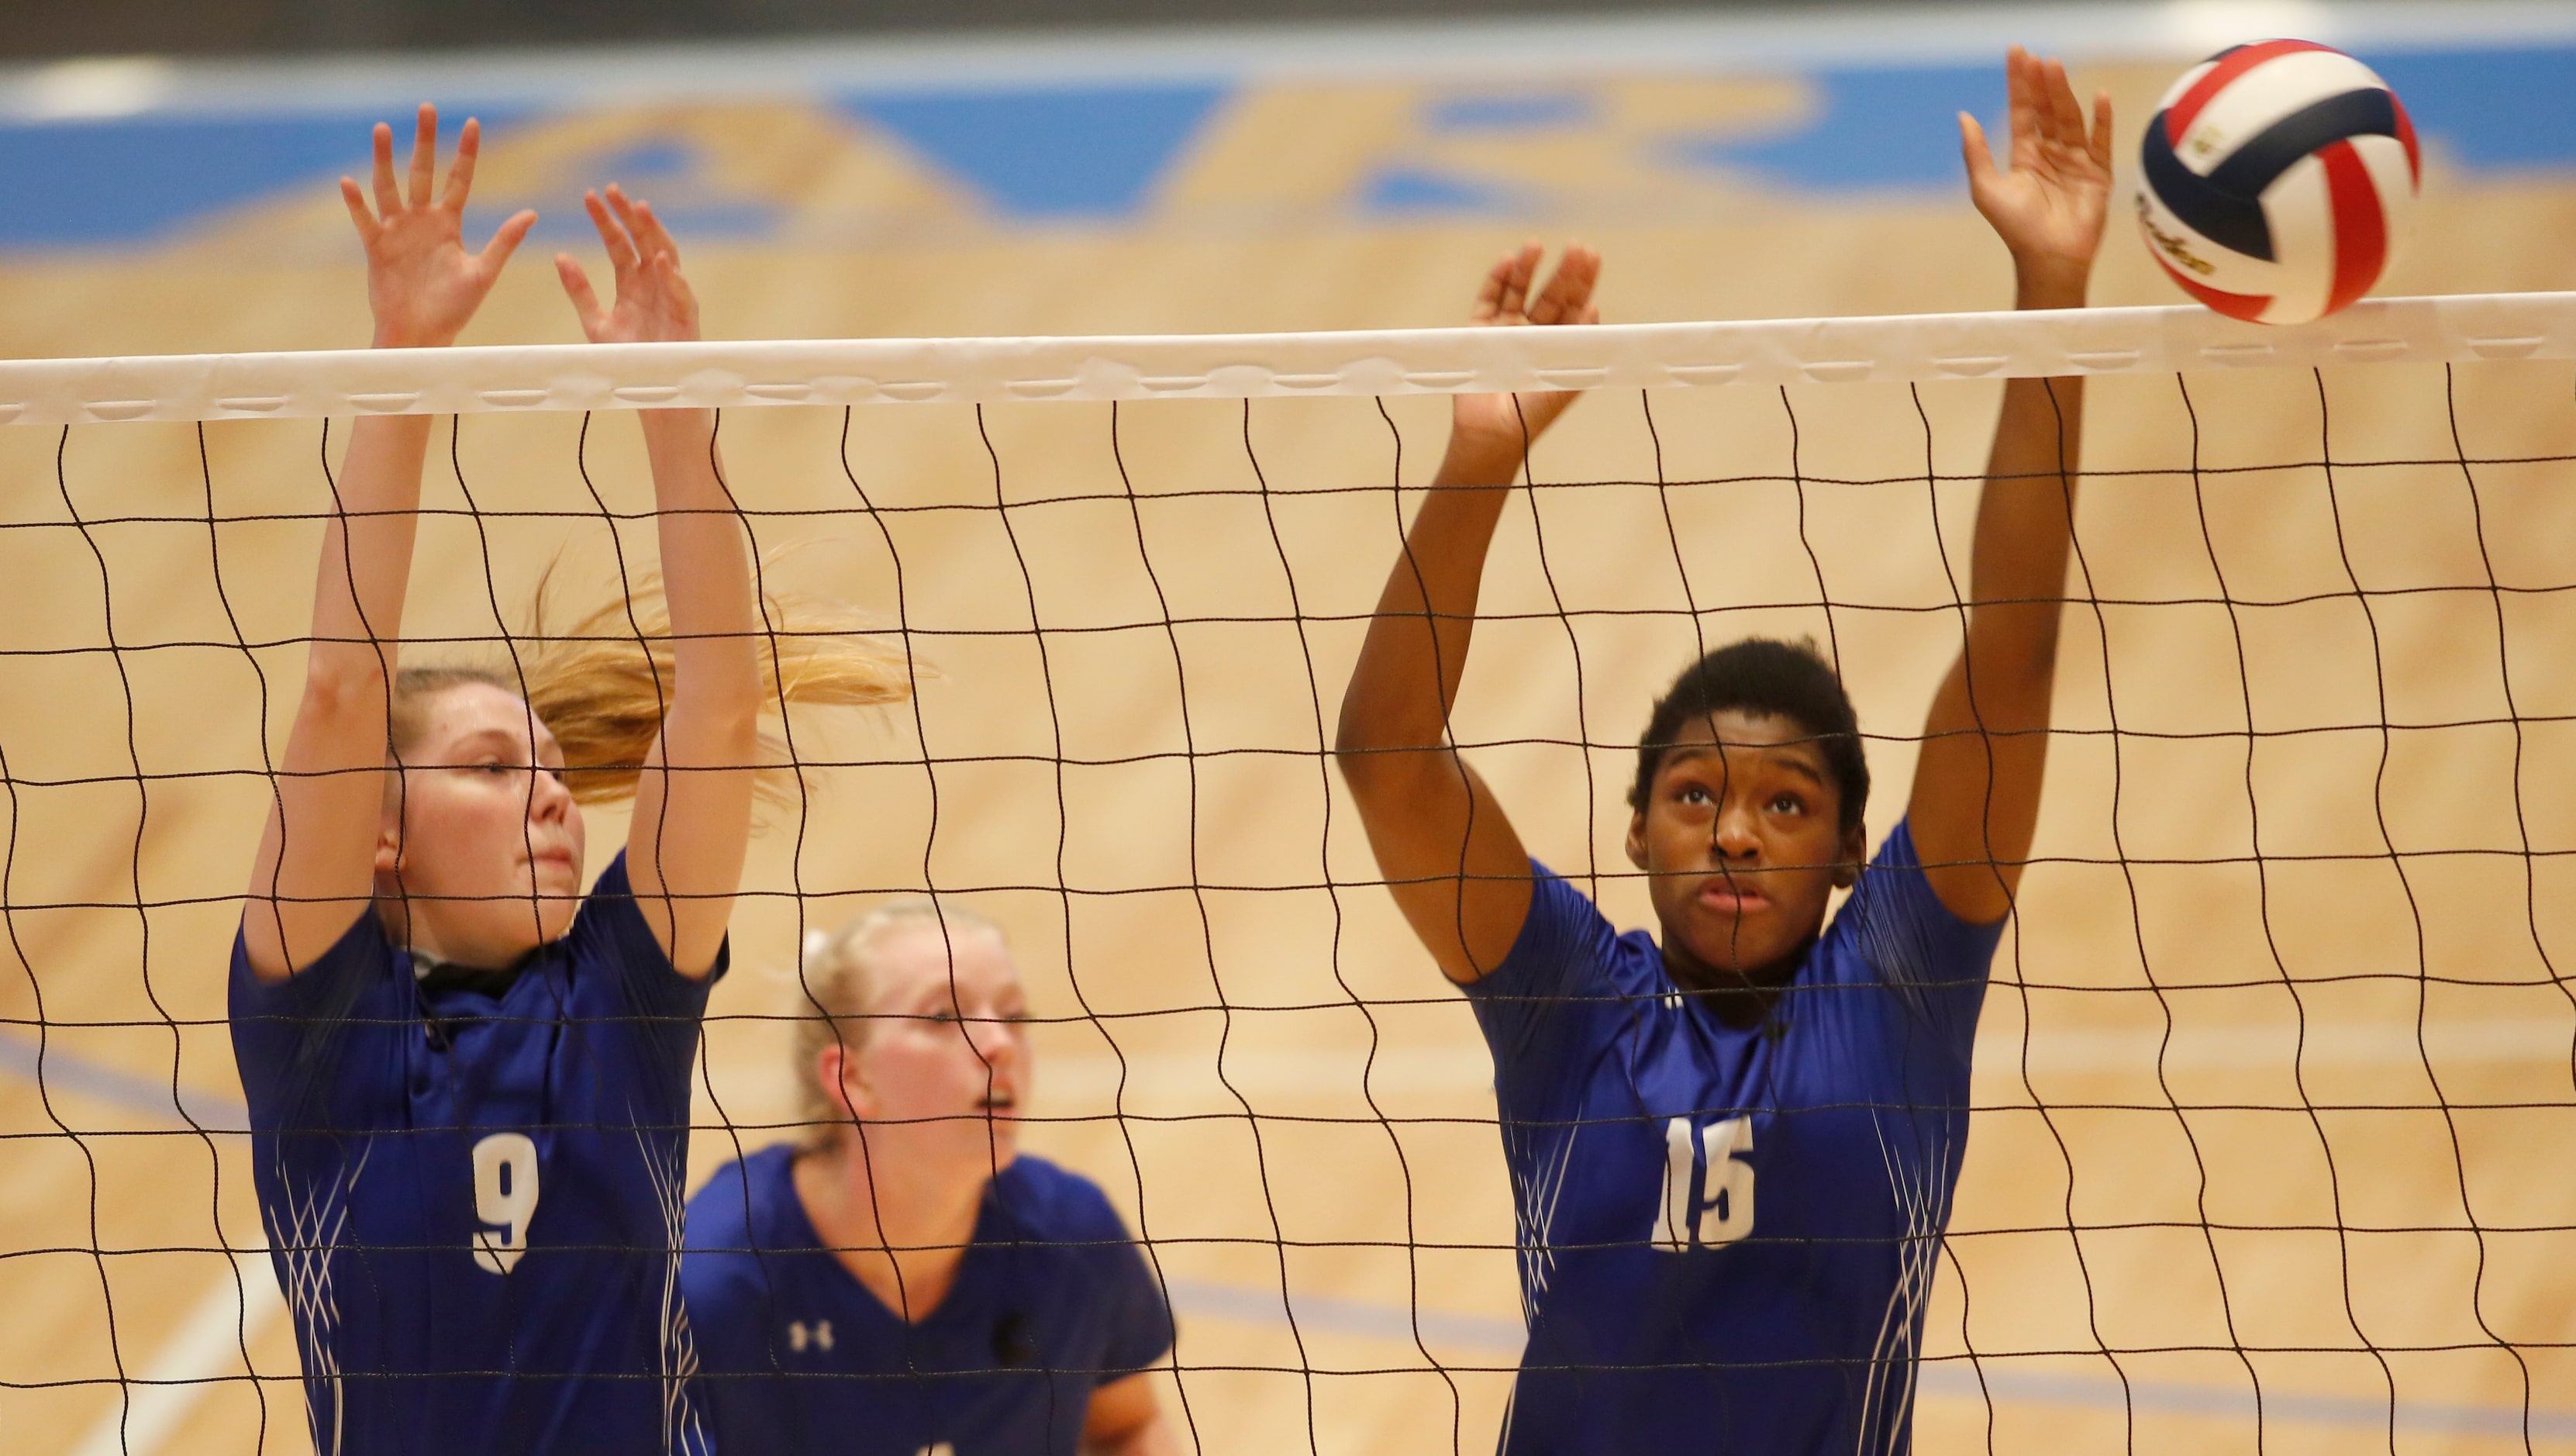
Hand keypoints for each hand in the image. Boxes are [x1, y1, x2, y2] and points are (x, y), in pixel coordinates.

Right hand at [340, 105, 534, 349]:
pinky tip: (348, 181)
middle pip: (423, 172)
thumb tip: (532, 213)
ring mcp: (397, 231)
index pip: (459, 179)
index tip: (472, 123)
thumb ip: (505, 241)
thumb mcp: (484, 273)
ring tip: (383, 129)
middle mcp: (422, 221)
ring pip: (389, 187)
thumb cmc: (454, 309)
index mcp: (449, 224)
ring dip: (385, 159)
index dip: (465, 153)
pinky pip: (365, 221)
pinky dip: (356, 203)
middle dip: (425, 141)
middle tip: (426, 107)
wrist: (423, 336)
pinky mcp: (376, 248)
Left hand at [555, 186, 699, 344]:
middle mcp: (652, 284)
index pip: (618, 243)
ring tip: (641, 209)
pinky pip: (681, 293)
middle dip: (629, 215)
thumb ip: (579, 290)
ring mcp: (671, 297)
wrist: (648, 390)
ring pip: (665, 256)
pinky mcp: (686, 318)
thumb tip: (559, 256)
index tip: (590, 196)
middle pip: (642, 241)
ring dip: (654, 232)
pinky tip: (661, 259)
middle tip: (612, 189)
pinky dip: (673, 276)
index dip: (605, 220)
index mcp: (630, 283)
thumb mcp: (595, 322)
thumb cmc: (626, 359)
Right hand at [1448, 242, 1601, 466]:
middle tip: (1575, 248)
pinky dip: (1497, 279)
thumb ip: (1580, 347)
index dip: (1583, 282)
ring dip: (1528, 268)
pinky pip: (1488, 298)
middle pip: (1549, 293)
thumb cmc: (1534, 412)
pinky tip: (1508, 260)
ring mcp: (1505, 328)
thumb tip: (1594, 309)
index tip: (1592, 257)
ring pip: (1518, 290)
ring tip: (1537, 245)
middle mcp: (1533, 332)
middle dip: (1562, 271)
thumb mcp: (1566, 379)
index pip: (1574, 305)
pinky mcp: (1479, 330)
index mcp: (1558, 343)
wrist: (1494, 433)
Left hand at [1960, 47, 2112, 305]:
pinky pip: (2102, 141)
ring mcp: (2076, 161)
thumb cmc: (2015, 228)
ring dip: (2063, 93)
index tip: (2017, 55)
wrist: (2048, 258)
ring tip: (2054, 66)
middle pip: (2047, 110)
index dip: (2019, 84)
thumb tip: (1963, 116)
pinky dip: (2102, 120)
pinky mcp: (2098, 173)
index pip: (2023, 112)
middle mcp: (2051, 154)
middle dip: (2040, 83)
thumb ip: (1976, 152)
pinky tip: (2098, 96)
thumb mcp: (1986, 189)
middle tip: (2034, 56)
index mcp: (2024, 156)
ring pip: (2070, 119)